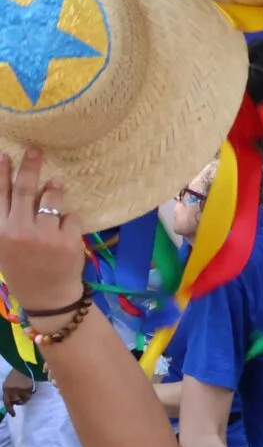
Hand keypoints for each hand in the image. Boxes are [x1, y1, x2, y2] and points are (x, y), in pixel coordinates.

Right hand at [0, 151, 86, 312]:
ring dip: (55, 189)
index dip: (1, 173)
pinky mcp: (68, 240)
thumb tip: (23, 187)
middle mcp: (19, 231)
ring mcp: (45, 235)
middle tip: (36, 149)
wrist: (46, 296)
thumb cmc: (23, 267)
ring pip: (52, 199)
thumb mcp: (5, 245)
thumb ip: (9, 218)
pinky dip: (69, 220)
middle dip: (29, 166)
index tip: (4, 154)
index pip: (0, 195)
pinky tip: (64, 232)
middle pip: (25, 189)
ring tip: (56, 186)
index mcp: (0, 231)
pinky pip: (71, 216)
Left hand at [3, 370, 30, 409]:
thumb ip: (9, 391)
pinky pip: (30, 395)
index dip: (10, 409)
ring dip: (26, 396)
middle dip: (19, 401)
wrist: (25, 366)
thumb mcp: (9, 383)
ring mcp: (21, 390)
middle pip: (17, 402)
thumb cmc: (16, 374)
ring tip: (27, 390)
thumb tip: (12, 401)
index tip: (13, 415)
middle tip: (22, 396)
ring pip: (25, 400)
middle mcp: (12, 391)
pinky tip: (30, 387)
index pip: (7, 402)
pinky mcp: (29, 389)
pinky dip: (31, 392)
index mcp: (6, 388)